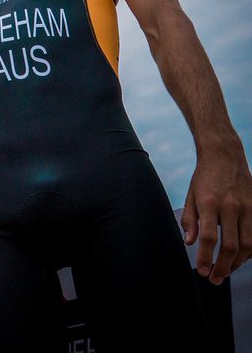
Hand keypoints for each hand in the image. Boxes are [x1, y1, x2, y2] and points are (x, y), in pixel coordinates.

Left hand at [181, 151, 251, 283]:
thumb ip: (190, 220)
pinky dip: (249, 252)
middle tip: (214, 279)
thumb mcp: (190, 195)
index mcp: (210, 203)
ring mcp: (247, 208)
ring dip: (237, 263)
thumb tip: (189, 243)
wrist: (225, 156)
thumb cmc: (204, 178)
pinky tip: (240, 259)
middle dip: (223, 266)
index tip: (201, 271)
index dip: (205, 257)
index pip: (208, 238)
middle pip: (230, 245)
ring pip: (247, 244)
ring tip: (225, 272)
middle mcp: (230, 207)